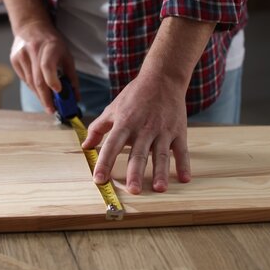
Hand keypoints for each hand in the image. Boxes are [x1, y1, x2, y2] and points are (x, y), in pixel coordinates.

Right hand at [10, 21, 78, 113]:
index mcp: (49, 46)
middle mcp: (32, 50)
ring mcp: (21, 55)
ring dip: (40, 96)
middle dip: (46, 98)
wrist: (31, 26)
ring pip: (30, 83)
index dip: (52, 81)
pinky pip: (24, 80)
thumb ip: (71, 77)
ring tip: (48, 105)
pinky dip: (33, 88)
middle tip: (52, 110)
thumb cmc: (52, 42)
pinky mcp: (14, 60)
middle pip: (37, 80)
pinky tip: (40, 91)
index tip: (59, 92)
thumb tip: (76, 98)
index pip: (47, 67)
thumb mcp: (66, 55)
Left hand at [82, 72, 190, 194]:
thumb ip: (98, 128)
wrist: (162, 78)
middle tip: (134, 191)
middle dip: (136, 173)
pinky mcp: (178, 131)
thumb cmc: (134, 95)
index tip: (98, 179)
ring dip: (161, 172)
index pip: (112, 146)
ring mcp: (163, 131)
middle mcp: (144, 128)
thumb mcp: (113, 108)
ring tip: (159, 189)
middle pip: (138, 154)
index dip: (104, 163)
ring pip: (161, 154)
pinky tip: (184, 179)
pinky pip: (182, 150)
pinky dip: (184, 164)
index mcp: (125, 124)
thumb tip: (85, 146)